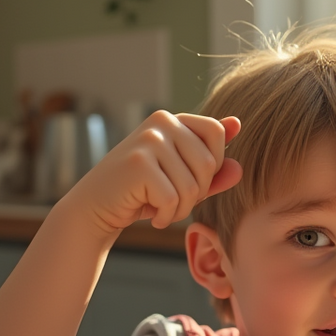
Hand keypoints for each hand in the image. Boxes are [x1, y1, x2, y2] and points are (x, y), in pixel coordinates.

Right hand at [67, 111, 242, 233]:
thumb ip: (212, 173)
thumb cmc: (141, 193)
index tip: (188, 179)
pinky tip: (150, 214)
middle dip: (196, 193)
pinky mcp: (139, 164)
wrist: (96, 208)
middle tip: (171, 200)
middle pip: (207, 163)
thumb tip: (239, 168)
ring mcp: (148, 140)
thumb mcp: (181, 181)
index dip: (211, 165)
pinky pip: (173, 198)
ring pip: (191, 185)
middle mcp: (160, 122)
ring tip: (159, 208)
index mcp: (172, 119)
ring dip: (180, 209)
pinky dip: (165, 216)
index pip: (216, 132)